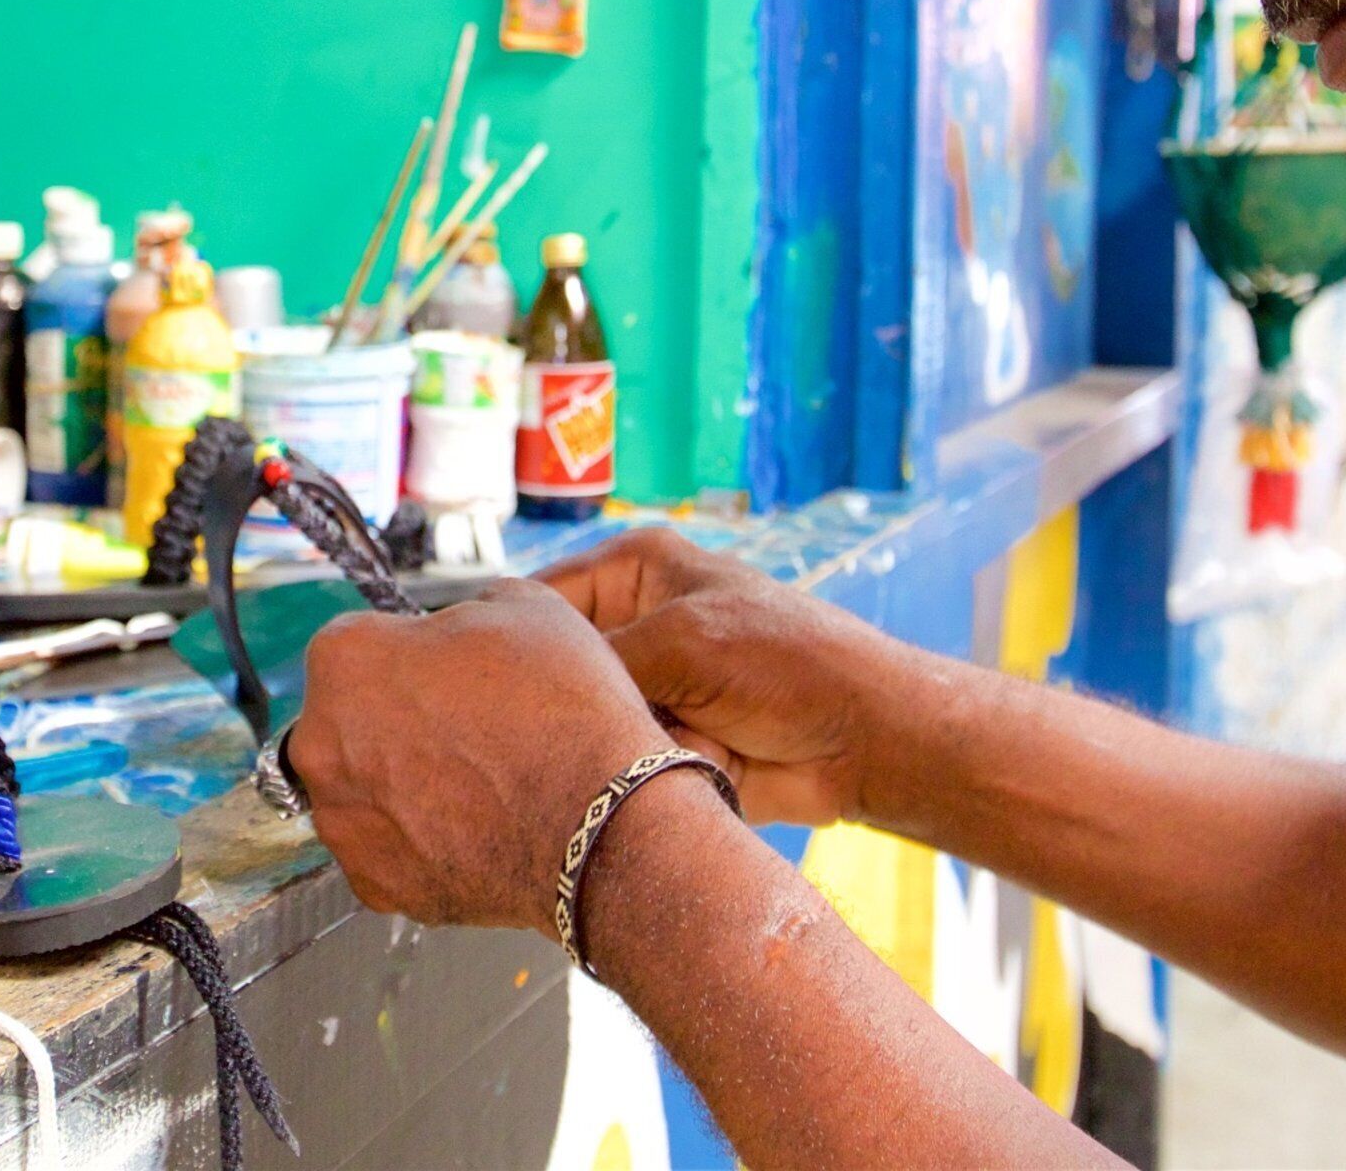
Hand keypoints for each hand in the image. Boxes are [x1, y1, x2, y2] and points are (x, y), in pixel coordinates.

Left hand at [284, 581, 670, 930]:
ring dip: (401, 784)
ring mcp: (343, 822)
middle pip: (347, 720)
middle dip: (394, 721)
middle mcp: (321, 742)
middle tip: (463, 730)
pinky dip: (419, 842)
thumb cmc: (562, 710)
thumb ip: (464, 611)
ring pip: (362, 790)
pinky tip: (473, 828)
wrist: (600, 824)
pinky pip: (386, 850)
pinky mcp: (374, 884)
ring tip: (475, 785)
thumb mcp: (524, 606)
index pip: (359, 644)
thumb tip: (459, 629)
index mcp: (345, 658)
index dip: (410, 654)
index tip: (446, 672)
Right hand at [541, 527, 912, 829]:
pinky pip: (613, 763)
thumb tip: (518, 687)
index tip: (480, 682)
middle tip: (541, 730)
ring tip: (611, 752)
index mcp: (635, 569)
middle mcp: (634, 623)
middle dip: (555, 700)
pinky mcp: (660, 744)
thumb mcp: (681, 640)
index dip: (509, 640)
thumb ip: (596, 658)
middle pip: (555, 667)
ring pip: (580, 721)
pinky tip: (638, 775)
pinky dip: (623, 773)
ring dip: (594, 741)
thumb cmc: (791, 664)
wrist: (865, 743)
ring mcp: (647, 688)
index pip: (539, 600)